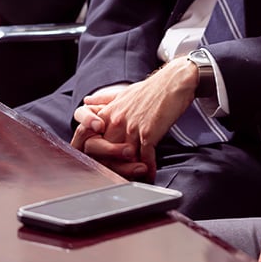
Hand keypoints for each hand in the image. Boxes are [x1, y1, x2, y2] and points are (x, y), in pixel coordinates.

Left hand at [70, 58, 198, 179]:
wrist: (174, 82)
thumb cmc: (151, 89)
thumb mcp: (123, 93)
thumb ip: (104, 100)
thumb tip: (87, 101)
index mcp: (108, 114)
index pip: (91, 140)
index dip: (93, 155)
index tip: (101, 164)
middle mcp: (116, 122)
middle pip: (104, 154)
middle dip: (112, 167)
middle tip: (120, 177)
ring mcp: (131, 128)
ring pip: (123, 159)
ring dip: (130, 172)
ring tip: (136, 179)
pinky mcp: (147, 132)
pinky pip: (144, 157)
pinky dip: (148, 169)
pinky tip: (151, 175)